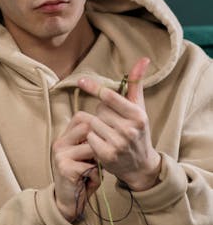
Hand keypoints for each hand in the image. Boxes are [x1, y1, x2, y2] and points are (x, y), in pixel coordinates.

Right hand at [51, 115, 101, 221]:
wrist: (68, 202)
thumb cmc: (82, 178)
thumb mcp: (86, 156)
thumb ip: (92, 142)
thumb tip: (110, 127)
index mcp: (64, 138)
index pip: (81, 117)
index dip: (96, 124)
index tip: (103, 139)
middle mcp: (60, 144)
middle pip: (87, 128)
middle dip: (100, 142)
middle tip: (99, 158)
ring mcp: (61, 156)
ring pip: (92, 148)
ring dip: (99, 161)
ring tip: (94, 170)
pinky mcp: (65, 169)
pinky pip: (91, 166)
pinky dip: (95, 175)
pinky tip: (89, 181)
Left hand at [77, 57, 160, 190]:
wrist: (140, 165)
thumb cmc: (138, 132)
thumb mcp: (140, 108)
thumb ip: (136, 84)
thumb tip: (143, 59)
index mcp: (138, 115)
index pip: (109, 97)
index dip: (94, 88)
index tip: (81, 81)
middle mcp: (129, 129)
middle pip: (99, 110)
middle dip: (102, 114)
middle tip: (113, 124)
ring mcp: (118, 144)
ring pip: (93, 124)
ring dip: (96, 127)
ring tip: (108, 134)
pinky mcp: (107, 155)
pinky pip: (89, 137)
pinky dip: (92, 139)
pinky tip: (102, 144)